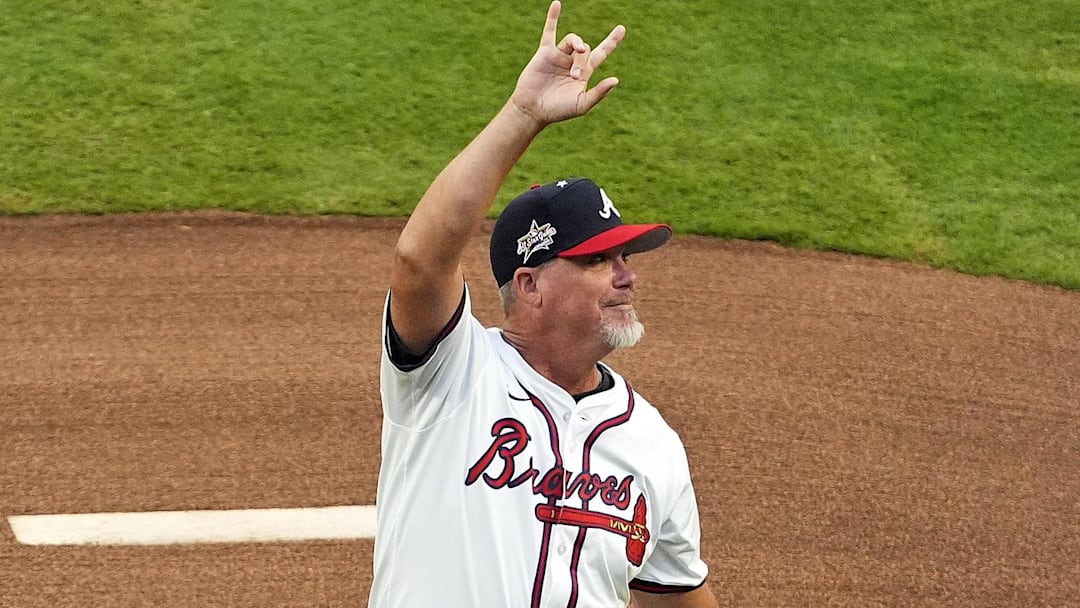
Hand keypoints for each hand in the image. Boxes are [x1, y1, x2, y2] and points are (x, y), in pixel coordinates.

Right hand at [510, 1, 624, 126]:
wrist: (533, 109)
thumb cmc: (558, 111)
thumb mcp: (582, 105)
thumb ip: (599, 93)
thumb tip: (616, 80)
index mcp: (584, 73)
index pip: (601, 53)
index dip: (611, 42)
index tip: (621, 29)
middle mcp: (572, 62)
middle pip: (586, 49)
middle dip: (581, 61)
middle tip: (573, 77)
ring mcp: (559, 56)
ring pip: (573, 40)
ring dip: (576, 46)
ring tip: (573, 60)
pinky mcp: (545, 53)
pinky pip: (549, 32)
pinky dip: (553, 18)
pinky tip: (557, 4)